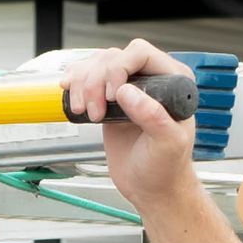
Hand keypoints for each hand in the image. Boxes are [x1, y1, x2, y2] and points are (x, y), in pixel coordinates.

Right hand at [62, 40, 198, 216]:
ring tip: (84, 111)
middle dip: (96, 81)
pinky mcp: (109, 101)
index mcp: (172, 83)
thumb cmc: (166, 169)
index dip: (119, 68)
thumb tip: (127, 92)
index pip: (140, 54)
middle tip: (96, 113)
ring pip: (97, 64)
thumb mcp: (167, 145)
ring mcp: (128, 89)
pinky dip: (75, 82)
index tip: (112, 96)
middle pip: (113, 57)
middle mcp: (150, 80)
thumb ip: (153, 117)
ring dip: (83, 84)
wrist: (151, 188)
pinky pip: (88, 77)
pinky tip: (70, 92)